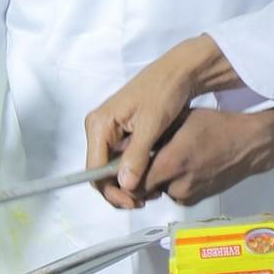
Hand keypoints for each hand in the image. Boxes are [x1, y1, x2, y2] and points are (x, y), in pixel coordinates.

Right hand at [84, 49, 202, 211]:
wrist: (179, 72)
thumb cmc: (164, 91)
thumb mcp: (152, 125)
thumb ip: (137, 156)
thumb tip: (125, 185)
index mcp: (99, 124)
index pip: (94, 170)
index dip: (110, 190)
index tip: (132, 202)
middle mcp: (99, 129)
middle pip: (100, 172)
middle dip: (120, 189)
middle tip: (145, 200)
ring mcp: (110, 131)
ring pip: (112, 168)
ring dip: (129, 183)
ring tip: (152, 191)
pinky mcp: (123, 133)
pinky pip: (122, 159)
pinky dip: (135, 171)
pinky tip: (151, 178)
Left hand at [136, 108, 273, 205]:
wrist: (248, 144)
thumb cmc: (215, 126)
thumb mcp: (179, 121)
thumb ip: (151, 136)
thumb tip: (124, 144)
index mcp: (170, 164)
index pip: (132, 183)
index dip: (124, 176)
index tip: (123, 165)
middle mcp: (177, 186)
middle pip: (144, 189)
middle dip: (140, 176)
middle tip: (143, 159)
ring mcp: (188, 195)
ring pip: (159, 191)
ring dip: (157, 179)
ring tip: (168, 158)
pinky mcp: (196, 200)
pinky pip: (174, 194)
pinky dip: (172, 183)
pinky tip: (183, 166)